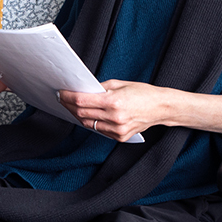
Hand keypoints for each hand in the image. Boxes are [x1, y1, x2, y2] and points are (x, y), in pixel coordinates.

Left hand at [60, 80, 221, 141]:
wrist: (162, 108)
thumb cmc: (142, 92)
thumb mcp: (120, 84)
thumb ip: (100, 88)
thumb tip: (82, 90)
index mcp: (114, 101)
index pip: (81, 101)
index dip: (67, 97)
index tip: (60, 93)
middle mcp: (115, 117)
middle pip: (82, 113)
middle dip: (69, 106)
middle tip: (62, 99)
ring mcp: (117, 129)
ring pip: (89, 124)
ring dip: (79, 116)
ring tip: (73, 107)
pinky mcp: (120, 137)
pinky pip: (100, 130)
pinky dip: (93, 122)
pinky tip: (89, 115)